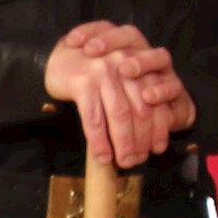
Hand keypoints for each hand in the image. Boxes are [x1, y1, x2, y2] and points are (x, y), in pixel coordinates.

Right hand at [43, 21, 185, 167]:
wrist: (58, 55)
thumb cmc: (95, 73)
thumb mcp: (121, 78)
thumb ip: (137, 99)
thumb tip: (150, 140)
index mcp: (142, 65)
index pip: (157, 101)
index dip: (159, 128)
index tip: (158, 149)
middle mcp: (126, 66)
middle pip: (141, 110)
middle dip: (141, 140)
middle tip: (138, 160)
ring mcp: (104, 73)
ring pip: (119, 115)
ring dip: (123, 143)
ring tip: (124, 162)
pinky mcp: (82, 82)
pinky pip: (94, 118)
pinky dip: (99, 140)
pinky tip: (102, 155)